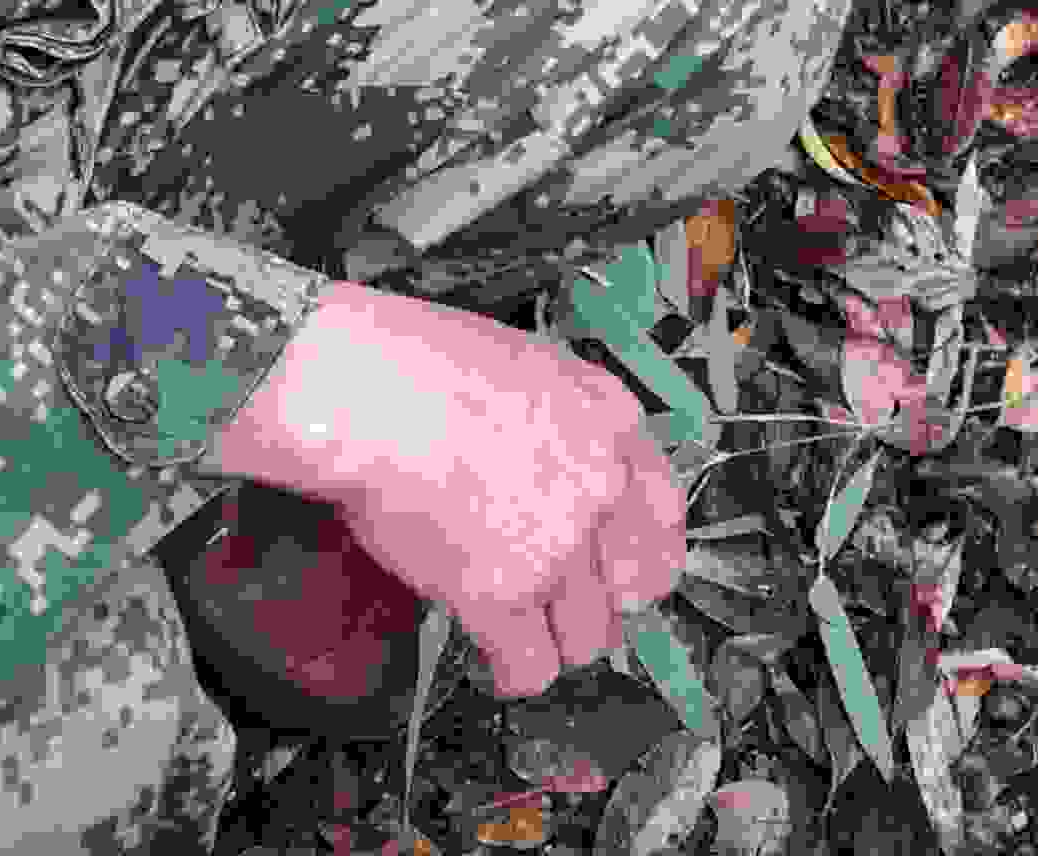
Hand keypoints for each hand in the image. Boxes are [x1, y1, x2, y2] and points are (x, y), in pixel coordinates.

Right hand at [209, 283, 682, 698]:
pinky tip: (498, 666)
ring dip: (559, 641)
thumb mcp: (529, 371)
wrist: (372, 396)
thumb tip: (559, 474)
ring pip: (588, 636)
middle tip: (566, 608)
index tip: (631, 576)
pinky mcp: (503, 596)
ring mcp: (557, 548)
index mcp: (612, 424)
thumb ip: (565, 427)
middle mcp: (600, 490)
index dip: (647, 553)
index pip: (665, 512)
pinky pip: (531, 665)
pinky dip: (516, 672)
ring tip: (527, 636)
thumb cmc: (424, 365)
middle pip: (635, 586)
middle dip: (603, 604)